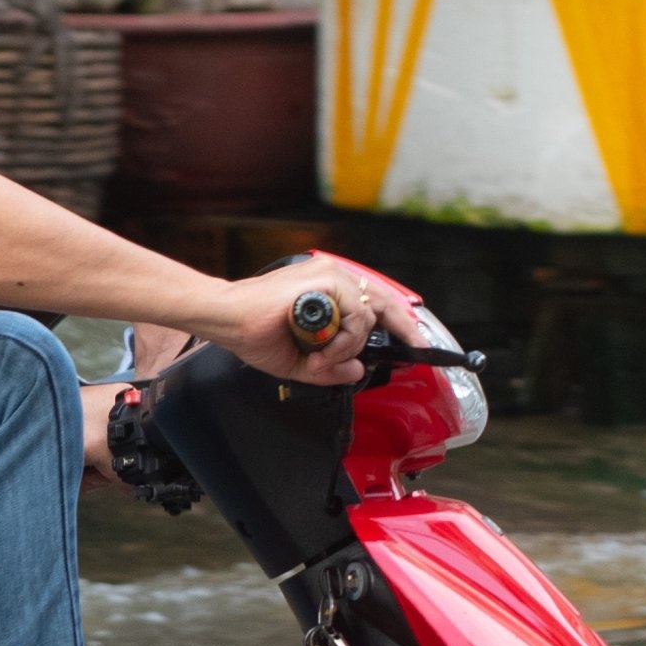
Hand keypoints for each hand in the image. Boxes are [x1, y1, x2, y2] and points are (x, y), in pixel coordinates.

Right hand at [186, 258, 427, 383]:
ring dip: (348, 347)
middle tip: (418, 348)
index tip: (416, 341)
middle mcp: (332, 276)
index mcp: (327, 289)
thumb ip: (332, 366)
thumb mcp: (302, 361)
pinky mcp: (325, 280)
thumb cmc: (255, 332)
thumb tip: (358, 371)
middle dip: (406, 327)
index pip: (373, 301)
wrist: (228, 320)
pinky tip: (320, 350)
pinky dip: (341, 341)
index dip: (399, 321)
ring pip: (367, 315)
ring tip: (320, 358)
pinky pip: (354, 316)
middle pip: (384, 300)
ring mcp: (329, 275)